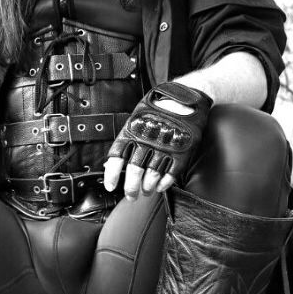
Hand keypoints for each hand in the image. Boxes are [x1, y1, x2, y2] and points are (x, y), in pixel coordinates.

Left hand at [103, 82, 212, 197]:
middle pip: (134, 171)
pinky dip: (164, 183)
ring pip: (152, 175)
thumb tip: (110, 163)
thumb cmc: (156, 109)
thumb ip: (125, 140)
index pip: (117, 157)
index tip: (110, 187)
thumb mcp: (136, 119)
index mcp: (132, 131)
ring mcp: (165, 146)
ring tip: (146, 191)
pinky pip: (171, 173)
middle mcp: (147, 140)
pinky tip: (160, 186)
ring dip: (147, 187)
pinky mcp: (182, 150)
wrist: (183, 97)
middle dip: (131, 188)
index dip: (112, 175)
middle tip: (131, 195)